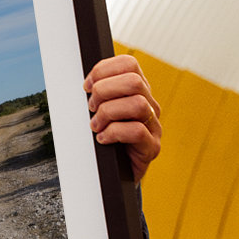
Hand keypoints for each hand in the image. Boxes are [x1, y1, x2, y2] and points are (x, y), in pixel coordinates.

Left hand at [84, 54, 161, 182]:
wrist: (114, 174)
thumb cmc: (104, 139)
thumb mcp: (98, 111)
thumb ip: (96, 94)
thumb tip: (84, 84)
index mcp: (137, 91)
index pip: (129, 64)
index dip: (103, 70)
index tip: (86, 86)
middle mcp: (149, 105)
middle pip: (134, 81)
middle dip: (104, 91)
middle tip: (91, 108)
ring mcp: (154, 126)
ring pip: (137, 104)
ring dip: (108, 113)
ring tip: (95, 126)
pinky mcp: (152, 147)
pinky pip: (137, 131)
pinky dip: (113, 133)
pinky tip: (103, 139)